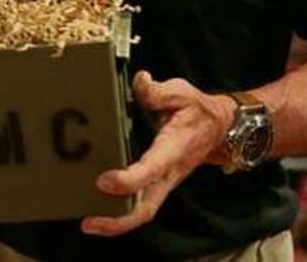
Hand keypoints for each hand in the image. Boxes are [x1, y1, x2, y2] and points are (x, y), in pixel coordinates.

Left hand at [81, 71, 236, 236]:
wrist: (219, 128)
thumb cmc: (197, 110)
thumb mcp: (181, 93)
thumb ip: (159, 91)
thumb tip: (140, 83)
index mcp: (173, 149)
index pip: (151, 169)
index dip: (129, 180)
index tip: (104, 181)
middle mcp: (169, 172)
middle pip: (146, 207)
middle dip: (118, 220)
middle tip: (89, 222)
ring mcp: (165, 182)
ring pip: (143, 211)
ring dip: (117, 222)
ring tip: (88, 223)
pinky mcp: (159, 184)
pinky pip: (141, 206)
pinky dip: (121, 214)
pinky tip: (98, 211)